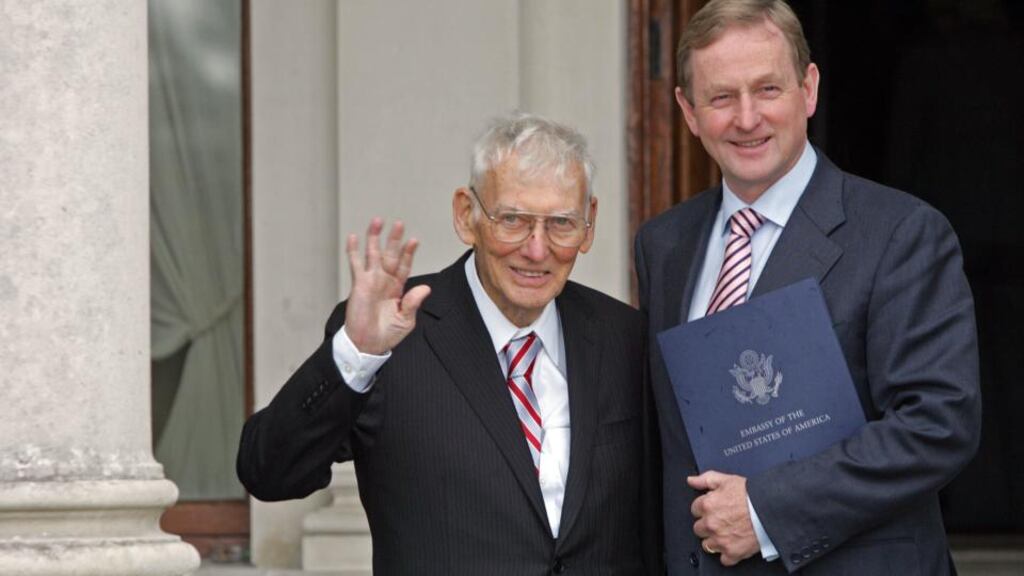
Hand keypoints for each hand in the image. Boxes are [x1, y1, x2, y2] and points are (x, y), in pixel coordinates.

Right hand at [343, 218, 430, 354]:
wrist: (367, 344)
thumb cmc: (387, 334)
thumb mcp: (405, 320)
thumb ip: (413, 303)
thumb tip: (425, 288)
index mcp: (398, 288)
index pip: (404, 266)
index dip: (409, 253)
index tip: (414, 240)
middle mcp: (385, 280)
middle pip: (390, 254)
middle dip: (394, 239)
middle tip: (399, 223)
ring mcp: (371, 280)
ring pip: (373, 254)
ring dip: (375, 237)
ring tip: (377, 221)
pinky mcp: (358, 284)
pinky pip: (356, 264)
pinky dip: (353, 251)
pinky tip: (353, 237)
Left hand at [688, 471, 759, 565]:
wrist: (771, 508)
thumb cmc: (751, 495)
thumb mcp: (726, 480)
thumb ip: (705, 479)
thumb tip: (692, 481)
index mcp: (707, 505)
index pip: (695, 510)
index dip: (705, 509)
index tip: (713, 510)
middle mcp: (711, 524)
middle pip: (699, 529)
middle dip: (707, 525)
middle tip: (720, 521)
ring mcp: (720, 540)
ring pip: (707, 545)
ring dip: (715, 541)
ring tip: (727, 533)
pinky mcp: (732, 552)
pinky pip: (723, 559)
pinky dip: (728, 554)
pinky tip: (734, 545)